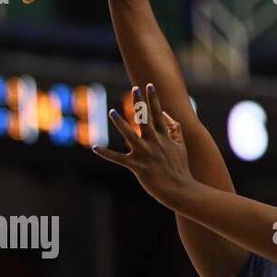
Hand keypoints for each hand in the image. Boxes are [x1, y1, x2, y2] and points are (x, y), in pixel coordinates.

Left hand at [93, 85, 193, 208]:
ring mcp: (146, 154)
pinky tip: (95, 148)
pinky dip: (106, 154)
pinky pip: (118, 158)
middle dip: (139, 103)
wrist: (181, 190)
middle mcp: (155, 143)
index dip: (153, 99)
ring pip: (130, 135)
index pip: (158, 114)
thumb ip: (175, 130)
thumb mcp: (181, 147)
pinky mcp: (138, 166)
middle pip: (145, 119)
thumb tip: (166, 115)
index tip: (149, 85)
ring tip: (112, 112)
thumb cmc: (180, 169)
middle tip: (134, 88)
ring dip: (120, 123)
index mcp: (165, 138)